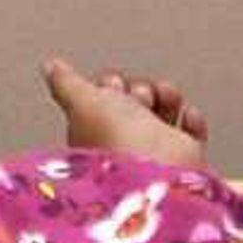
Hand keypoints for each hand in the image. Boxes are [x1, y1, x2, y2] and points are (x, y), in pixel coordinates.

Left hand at [43, 56, 207, 165]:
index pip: (102, 101)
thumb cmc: (118, 144)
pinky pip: (191, 133)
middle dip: (139, 90)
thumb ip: (67, 84)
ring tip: (166, 98)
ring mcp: (154, 153)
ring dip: (166, 97)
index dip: (109, 86)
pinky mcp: (183, 159)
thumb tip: (51, 67)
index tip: (114, 85)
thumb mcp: (83, 102)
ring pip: (162, 114)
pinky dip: (192, 121)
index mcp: (95, 134)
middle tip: (140, 97)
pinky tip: (186, 116)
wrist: (160, 175)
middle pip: (134, 104)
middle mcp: (123, 146)